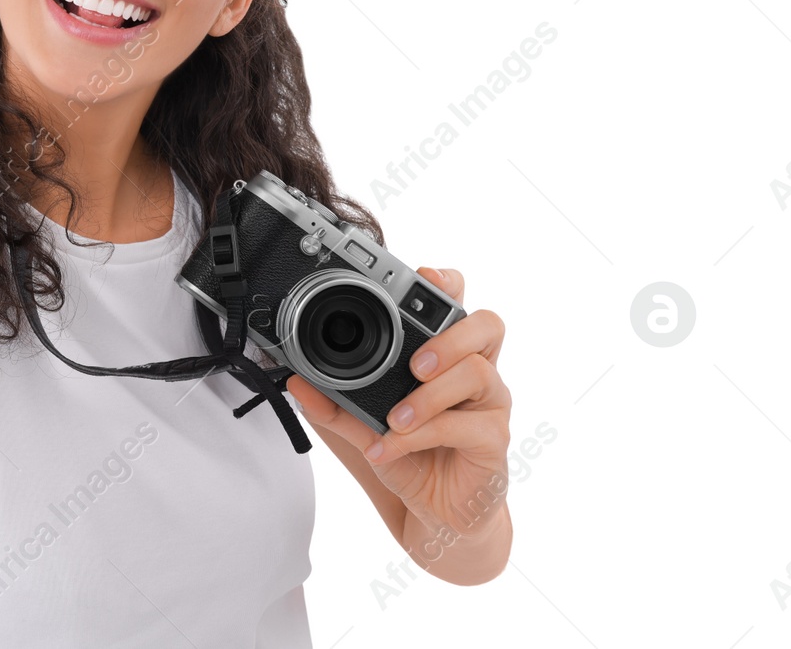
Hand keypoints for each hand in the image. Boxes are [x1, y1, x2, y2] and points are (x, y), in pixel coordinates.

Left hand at [285, 267, 510, 535]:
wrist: (436, 515)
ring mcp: (489, 404)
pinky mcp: (493, 441)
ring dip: (429, 395)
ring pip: (478, 373)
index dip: (448, 283)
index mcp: (446, 355)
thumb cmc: (410, 458)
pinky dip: (421, 436)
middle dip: (449, 335)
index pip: (458, 305)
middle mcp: (475, 371)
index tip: (424, 274)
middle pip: (487, 324)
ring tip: (394, 418)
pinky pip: (465, 426)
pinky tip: (391, 448)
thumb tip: (297, 381)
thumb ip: (334, 403)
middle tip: (415, 363)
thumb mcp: (362, 428)